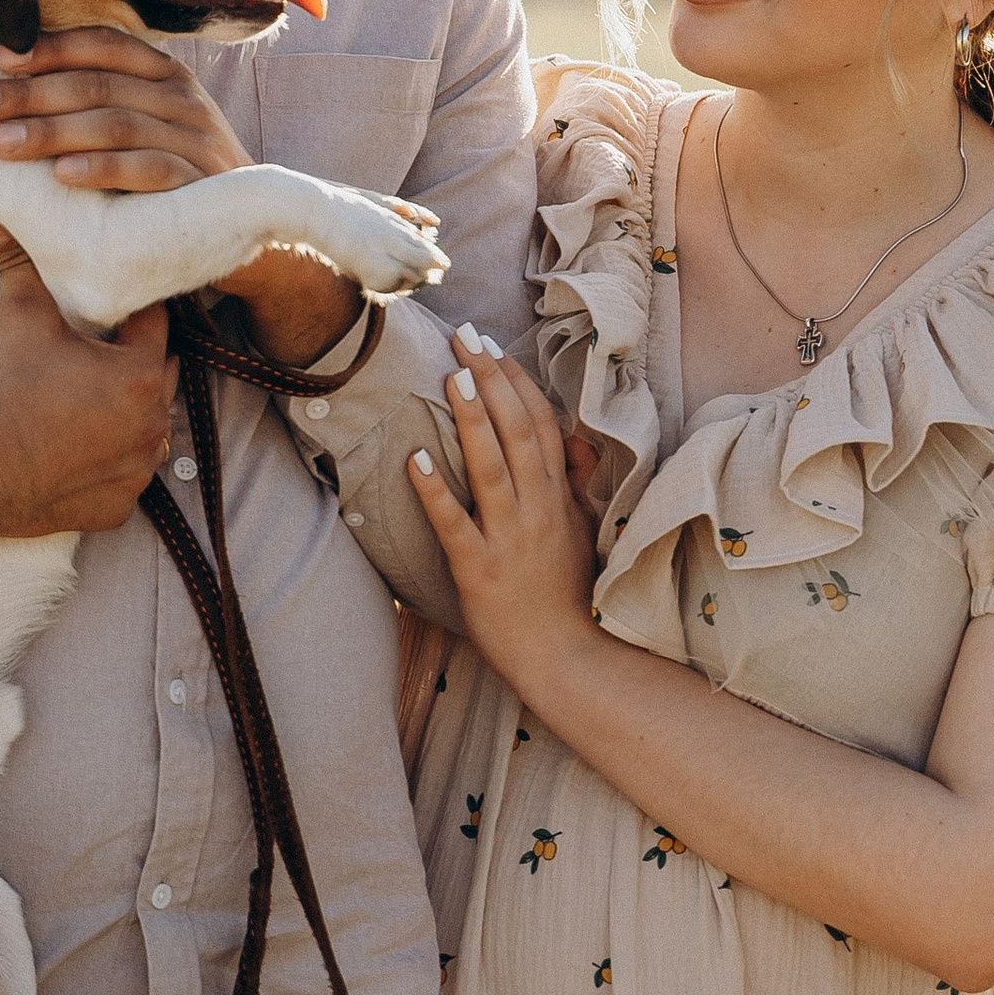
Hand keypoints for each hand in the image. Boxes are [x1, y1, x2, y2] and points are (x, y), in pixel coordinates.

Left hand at [0, 23, 247, 190]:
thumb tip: (9, 87)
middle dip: (27, 94)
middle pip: (96, 84)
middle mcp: (181, 97)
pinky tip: (62, 176)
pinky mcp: (203, 182)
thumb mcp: (143, 126)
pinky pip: (149, 169)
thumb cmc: (174, 173)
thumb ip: (95, 103)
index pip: (103, 44)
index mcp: (163, 73)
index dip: (49, 47)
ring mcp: (196, 138)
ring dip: (51, 131)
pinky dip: (103, 169)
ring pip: (116, 122)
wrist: (250, 227)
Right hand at [0, 237, 173, 542]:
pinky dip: (115, 460)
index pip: (155, 323)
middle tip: (103, 345)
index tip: (115, 302)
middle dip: (136, 357)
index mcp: (139, 373)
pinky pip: (128, 475)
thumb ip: (19, 262)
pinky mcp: (117, 507)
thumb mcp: (17, 316)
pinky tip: (86, 444)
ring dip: (132, 411)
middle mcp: (152, 424)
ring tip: (95, 395)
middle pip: (158, 374)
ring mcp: (137, 470)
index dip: (134, 309)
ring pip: (151, 428)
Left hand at [403, 332, 603, 711]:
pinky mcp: (478, 568)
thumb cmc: (566, 594)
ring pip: (491, 466)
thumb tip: (567, 443)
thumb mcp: (578, 529)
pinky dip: (435, 489)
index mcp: (557, 496)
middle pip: (516, 431)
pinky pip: (455, 522)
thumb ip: (569, 484)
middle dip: (490, 380)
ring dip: (471, 419)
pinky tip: (415, 457)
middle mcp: (536, 508)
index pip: (539, 423)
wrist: (565, 656)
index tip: (493, 346)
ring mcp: (509, 537)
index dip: (517, 381)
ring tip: (451, 376)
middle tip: (464, 338)